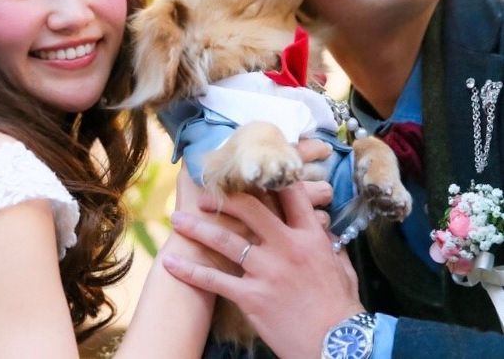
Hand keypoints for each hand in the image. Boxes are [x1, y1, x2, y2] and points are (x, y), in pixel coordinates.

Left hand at [163, 182, 362, 358]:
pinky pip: (215, 281)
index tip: (249, 171)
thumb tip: (322, 227)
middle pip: (250, 209)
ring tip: (177, 219)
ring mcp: (267, 272)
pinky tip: (170, 263)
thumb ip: (328, 242)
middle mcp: (286, 247)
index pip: (288, 194)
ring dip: (197, 228)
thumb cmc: (342, 308)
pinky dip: (190, 272)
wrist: (338, 347)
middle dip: (224, 199)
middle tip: (204, 195)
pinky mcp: (252, 297)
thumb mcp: (341, 266)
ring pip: (225, 241)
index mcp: (309, 236)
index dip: (268, 177)